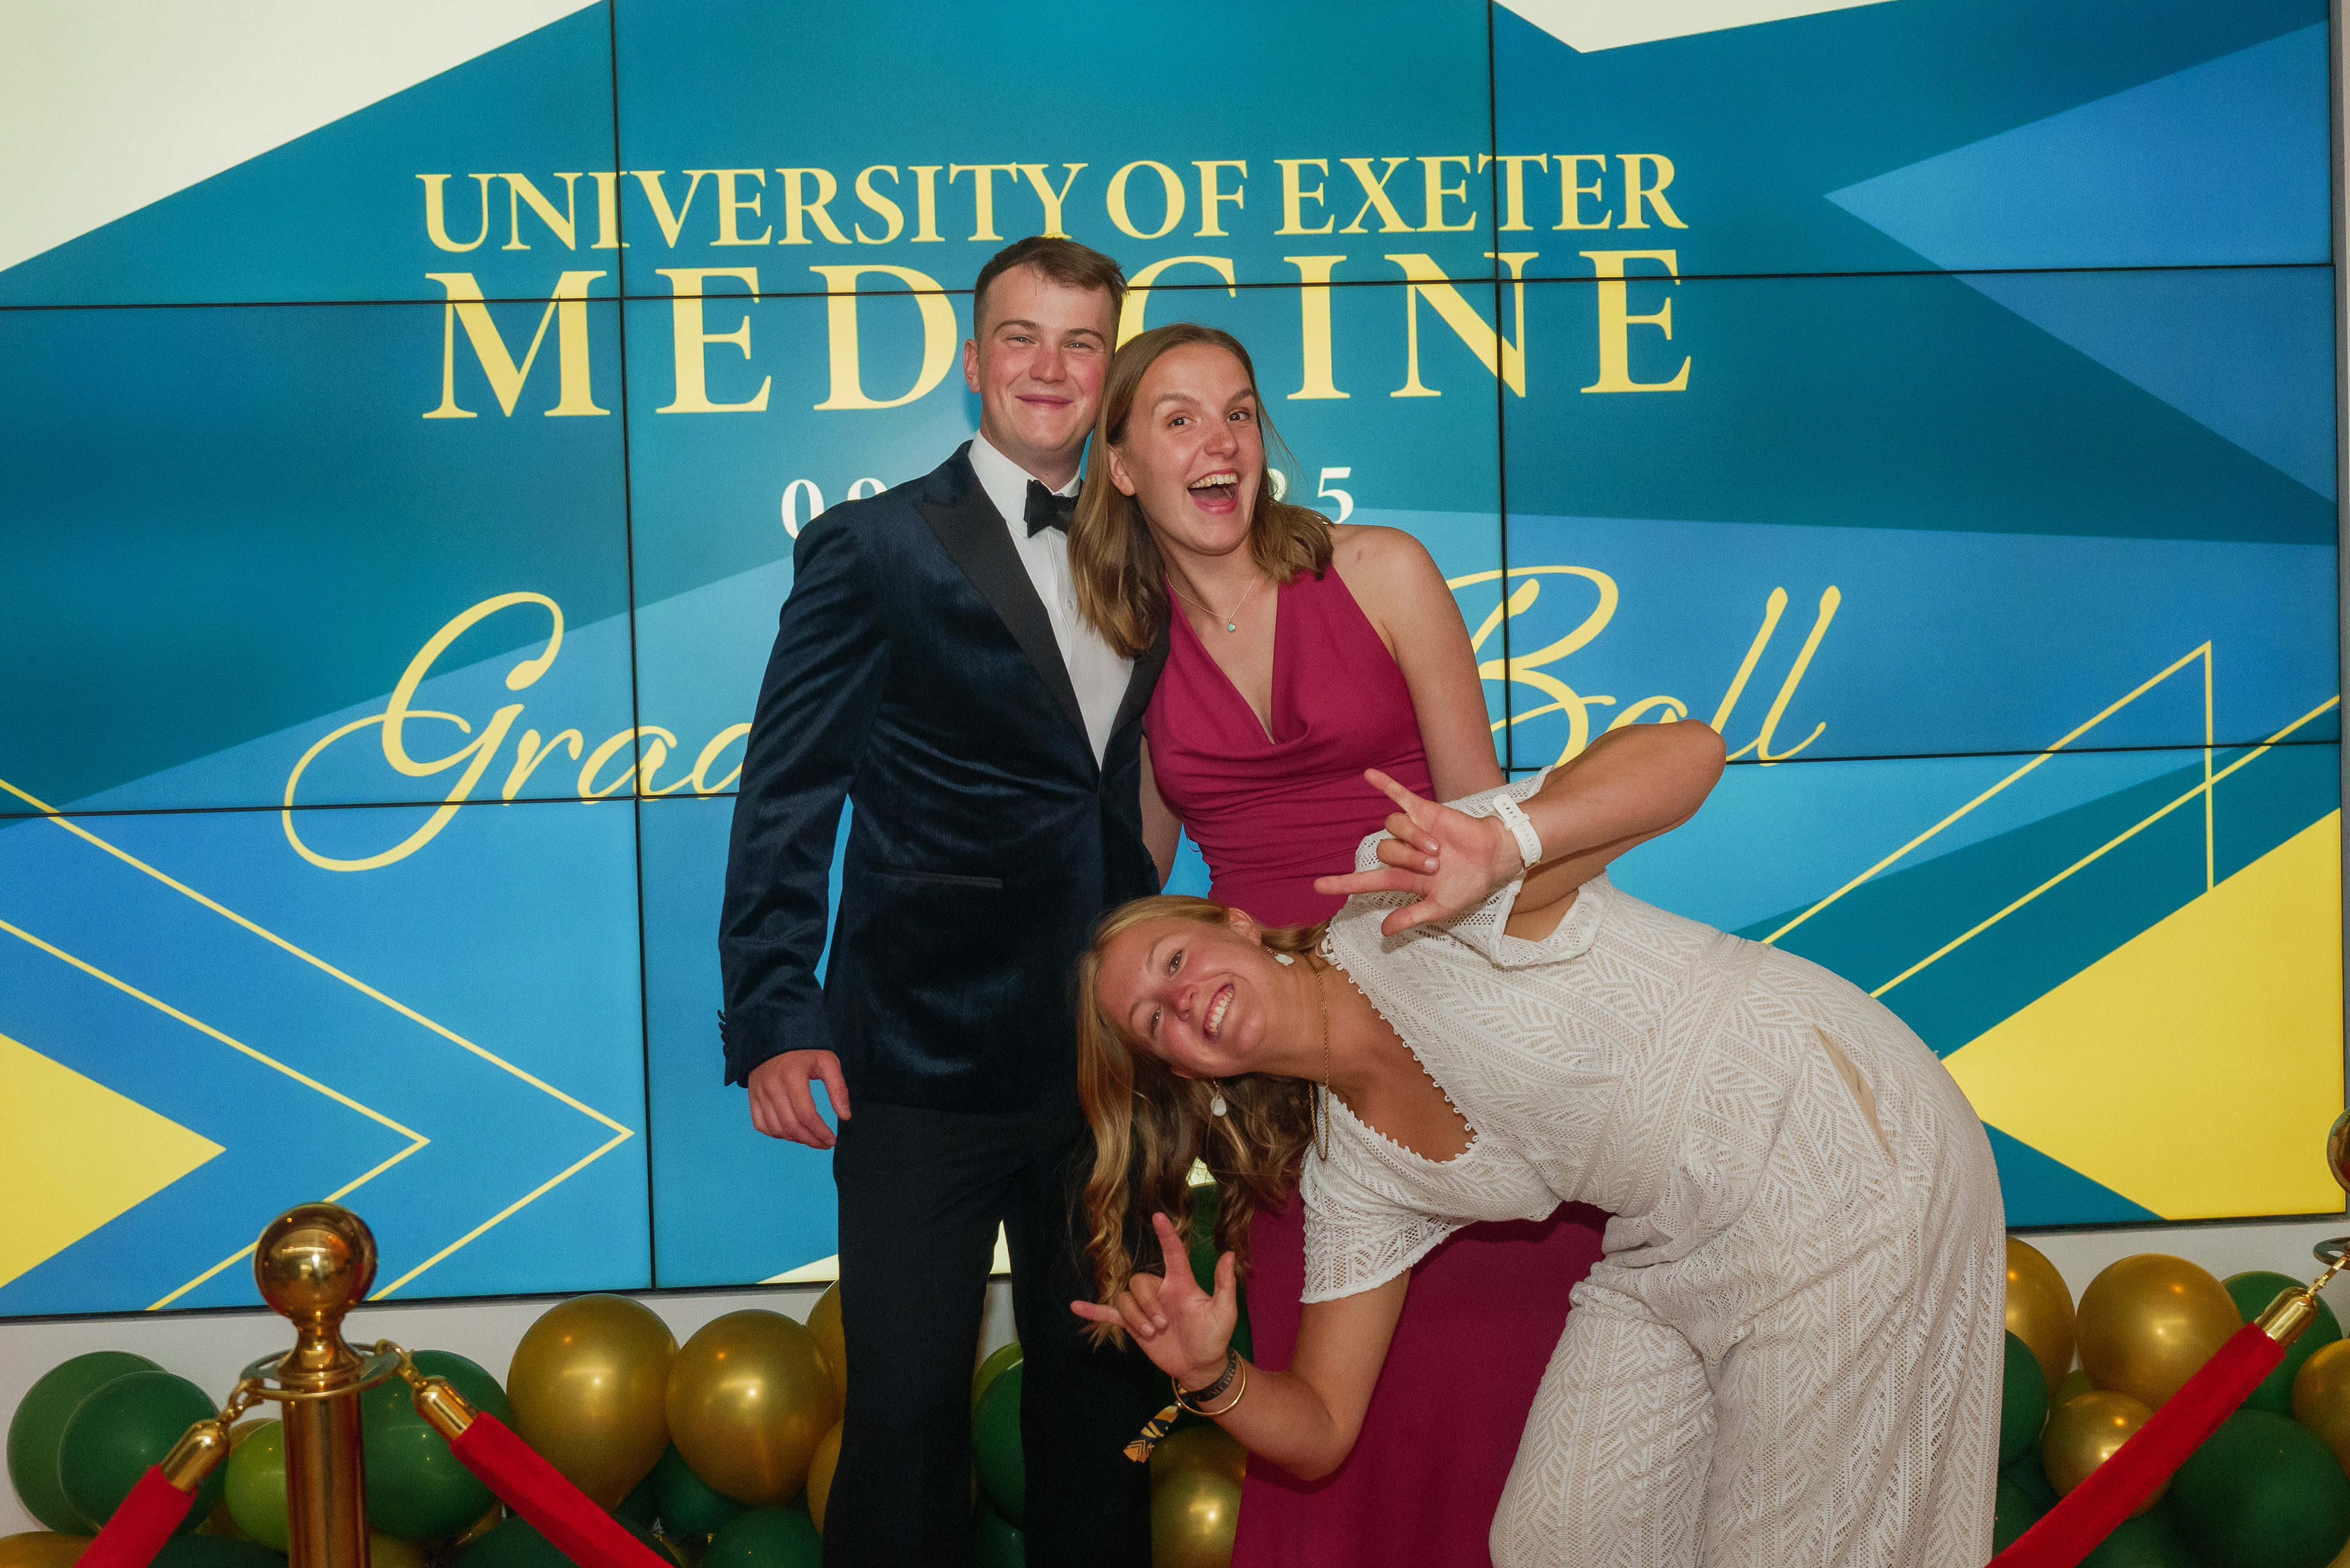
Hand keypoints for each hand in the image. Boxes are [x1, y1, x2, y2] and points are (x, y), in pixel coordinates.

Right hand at [746, 1049, 850, 1148]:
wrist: (775, 1038)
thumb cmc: (805, 1051)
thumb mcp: (827, 1062)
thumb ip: (838, 1089)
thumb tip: (845, 1116)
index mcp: (792, 1077)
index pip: (806, 1115)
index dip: (820, 1132)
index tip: (832, 1140)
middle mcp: (772, 1086)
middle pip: (791, 1126)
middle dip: (811, 1140)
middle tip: (824, 1144)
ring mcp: (759, 1093)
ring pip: (776, 1129)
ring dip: (795, 1139)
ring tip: (811, 1138)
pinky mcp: (752, 1097)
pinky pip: (761, 1125)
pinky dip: (776, 1134)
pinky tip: (791, 1132)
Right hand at [1070, 1211, 1237, 1387]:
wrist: (1200, 1365)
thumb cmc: (1215, 1337)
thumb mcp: (1224, 1312)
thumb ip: (1224, 1284)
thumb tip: (1229, 1254)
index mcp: (1181, 1283)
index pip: (1172, 1253)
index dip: (1166, 1235)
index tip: (1158, 1216)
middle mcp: (1160, 1290)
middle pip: (1140, 1281)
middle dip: (1147, 1305)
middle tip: (1162, 1327)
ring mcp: (1145, 1308)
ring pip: (1126, 1298)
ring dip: (1135, 1316)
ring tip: (1151, 1334)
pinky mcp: (1134, 1326)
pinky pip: (1110, 1313)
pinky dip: (1093, 1310)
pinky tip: (1075, 1307)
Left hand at [1311, 768, 1522, 936]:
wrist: (1492, 858)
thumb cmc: (1468, 884)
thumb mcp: (1440, 907)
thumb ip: (1412, 916)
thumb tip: (1384, 932)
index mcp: (1402, 877)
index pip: (1365, 881)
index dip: (1342, 883)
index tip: (1318, 886)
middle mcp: (1402, 852)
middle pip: (1384, 851)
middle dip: (1408, 858)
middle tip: (1435, 865)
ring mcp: (1411, 830)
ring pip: (1394, 828)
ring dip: (1413, 838)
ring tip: (1438, 848)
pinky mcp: (1424, 812)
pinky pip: (1400, 796)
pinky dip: (1385, 785)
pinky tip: (1368, 775)